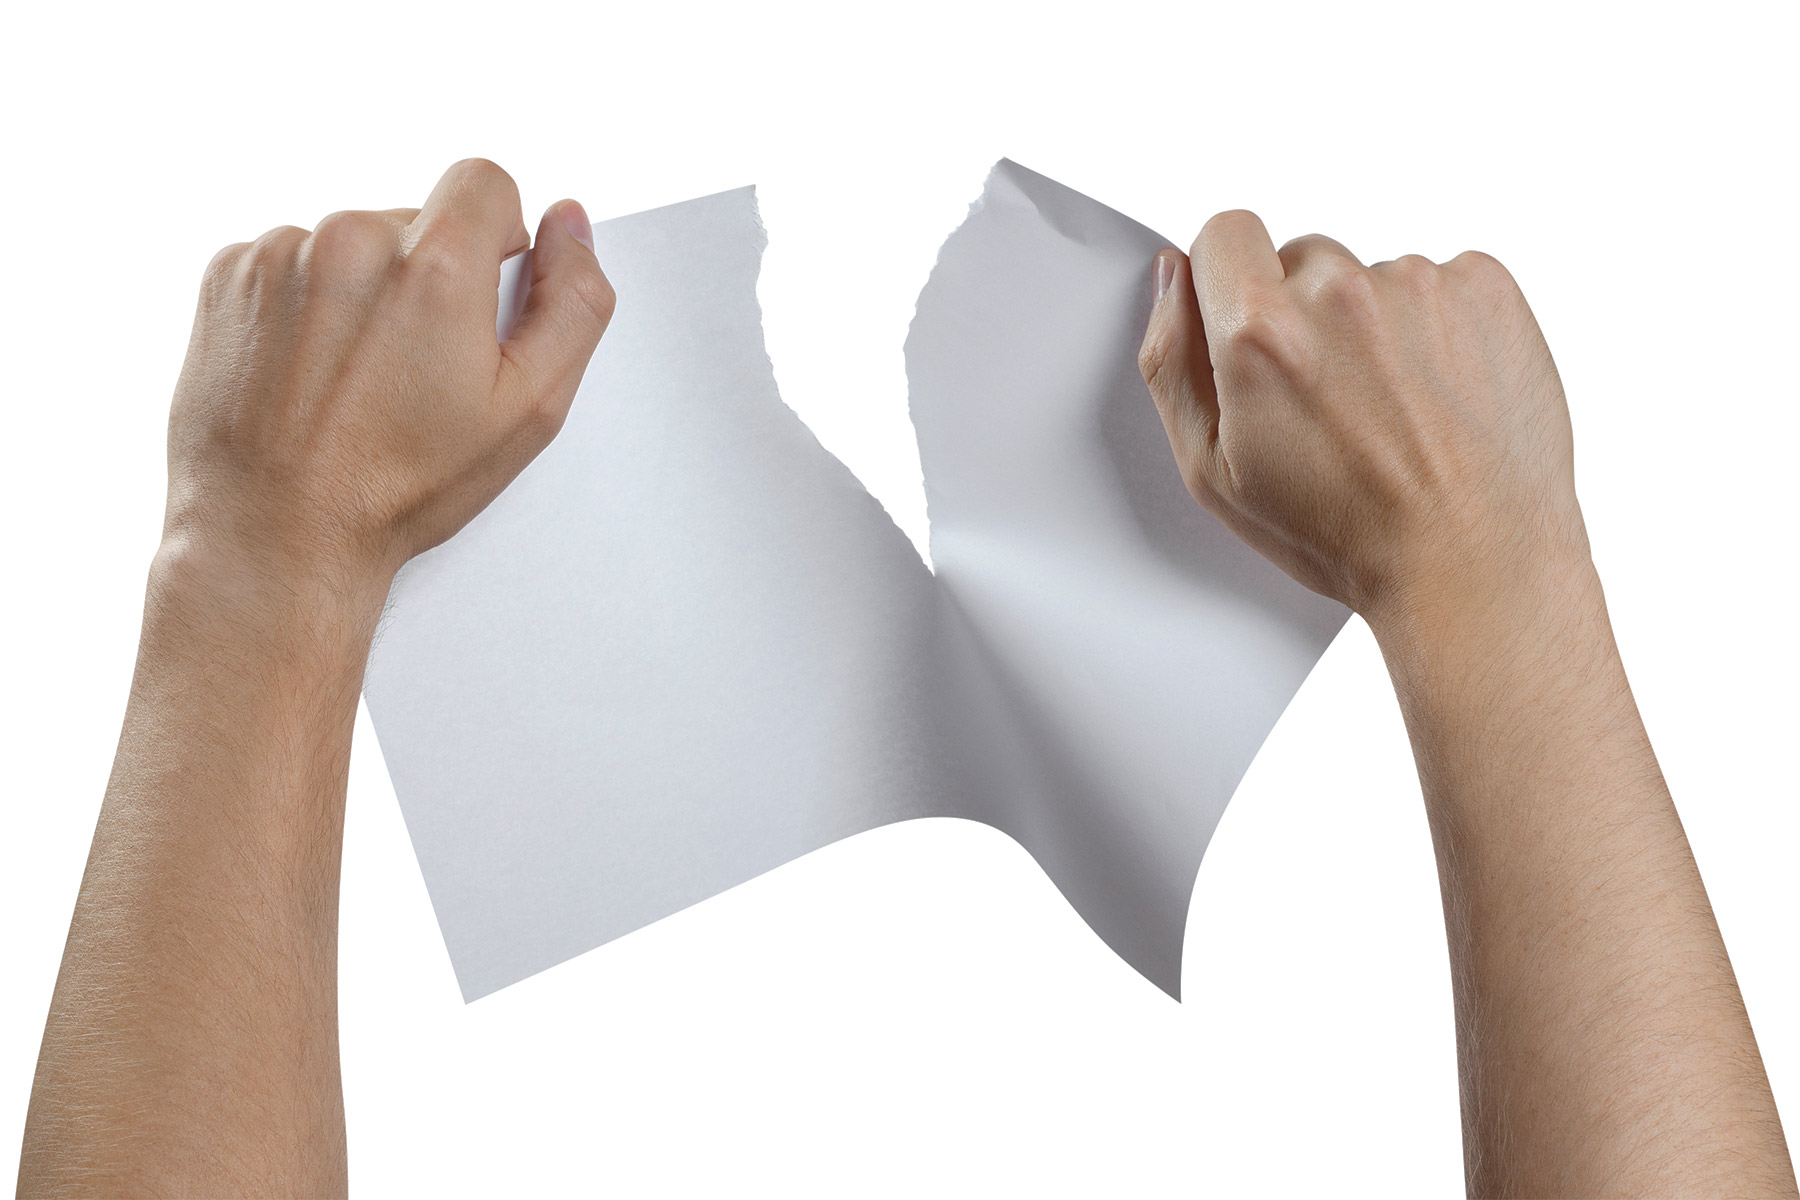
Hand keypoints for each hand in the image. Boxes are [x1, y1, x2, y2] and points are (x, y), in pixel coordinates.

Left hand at [163, 157, 613, 598]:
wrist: (274, 534)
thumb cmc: (403, 486)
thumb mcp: (529, 410)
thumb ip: (574, 303)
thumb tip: (568, 221)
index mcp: (434, 266)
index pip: (486, 182)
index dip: (498, 240)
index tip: (478, 305)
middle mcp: (351, 239)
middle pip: (418, 218)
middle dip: (429, 277)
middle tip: (416, 371)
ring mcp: (280, 253)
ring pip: (353, 241)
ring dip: (366, 291)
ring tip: (357, 379)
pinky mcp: (230, 275)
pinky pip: (292, 261)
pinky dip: (309, 305)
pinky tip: (312, 372)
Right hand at [1136, 213, 1587, 633]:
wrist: (1473, 562)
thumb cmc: (1343, 532)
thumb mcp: (1214, 472)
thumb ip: (1172, 362)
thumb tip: (1174, 277)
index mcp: (1261, 332)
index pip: (1225, 231)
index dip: (1229, 277)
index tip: (1251, 326)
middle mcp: (1339, 291)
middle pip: (1301, 258)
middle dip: (1303, 313)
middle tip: (1329, 399)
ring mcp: (1420, 283)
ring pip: (1373, 277)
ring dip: (1374, 324)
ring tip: (1394, 409)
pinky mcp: (1487, 287)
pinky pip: (1444, 281)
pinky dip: (1439, 326)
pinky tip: (1440, 395)